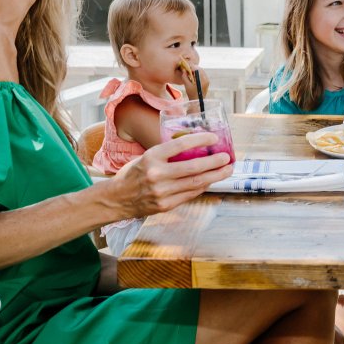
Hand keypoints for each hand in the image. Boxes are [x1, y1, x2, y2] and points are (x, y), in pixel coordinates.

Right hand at [105, 132, 231, 217]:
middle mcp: (156, 174)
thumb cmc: (133, 173)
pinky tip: (211, 181)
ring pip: (195, 183)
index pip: (180, 145)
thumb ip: (167, 154)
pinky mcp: (165, 205)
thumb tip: (195, 145)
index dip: (200, 140)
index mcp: (151, 157)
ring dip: (215, 176)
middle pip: (193, 167)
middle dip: (215, 162)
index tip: (213, 137)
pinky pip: (190, 195)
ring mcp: (161, 192)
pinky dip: (202, 187)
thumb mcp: (146, 156)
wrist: (115, 199)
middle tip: (227, 157)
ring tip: (227, 170)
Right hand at [179, 62, 211, 100]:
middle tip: (187, 68)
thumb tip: (183, 69)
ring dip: (195, 70)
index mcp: (202, 80)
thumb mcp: (187, 85)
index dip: (191, 67)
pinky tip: (193, 75)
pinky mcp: (206, 82)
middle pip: (200, 69)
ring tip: (189, 71)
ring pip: (201, 71)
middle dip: (193, 67)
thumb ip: (185, 76)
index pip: (198, 70)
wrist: (197, 101)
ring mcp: (207, 80)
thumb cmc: (191, 94)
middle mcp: (206, 79)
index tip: (186, 66)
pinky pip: (202, 74)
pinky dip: (197, 73)